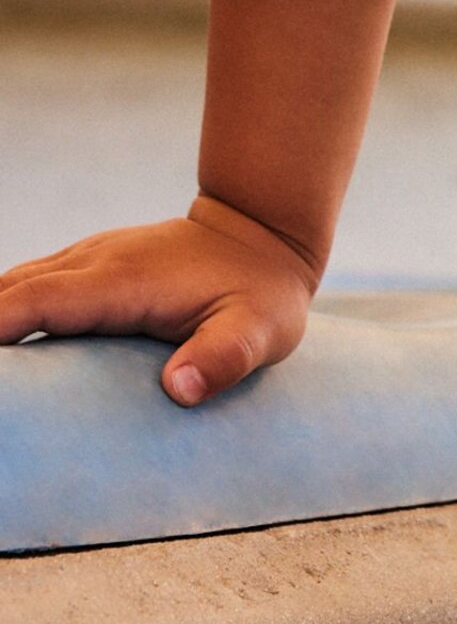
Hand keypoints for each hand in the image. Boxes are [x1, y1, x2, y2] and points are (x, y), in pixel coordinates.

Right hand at [0, 194, 318, 405]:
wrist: (263, 234)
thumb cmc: (261, 294)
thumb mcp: (260, 331)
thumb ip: (224, 358)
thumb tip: (179, 389)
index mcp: (124, 280)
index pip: (39, 301)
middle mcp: (95, 261)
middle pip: (12, 292)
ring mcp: (89, 257)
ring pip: (16, 285)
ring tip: (2, 380)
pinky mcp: (89, 265)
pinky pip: (32, 287)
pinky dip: (7, 314)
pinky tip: (10, 354)